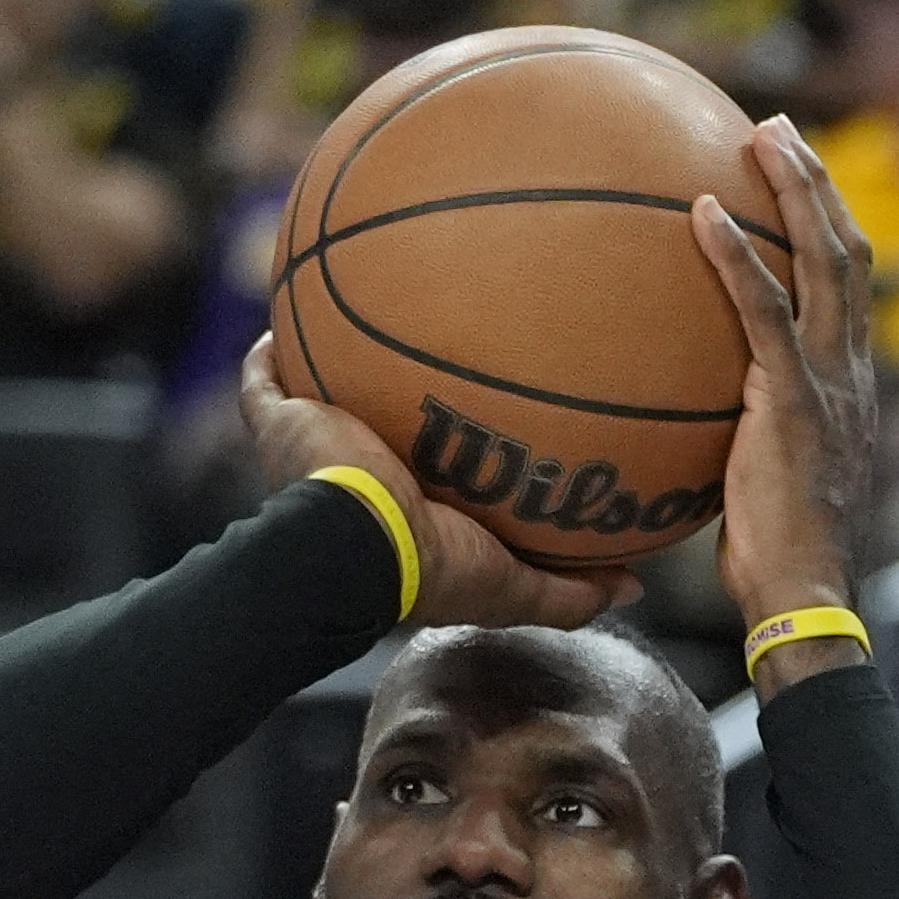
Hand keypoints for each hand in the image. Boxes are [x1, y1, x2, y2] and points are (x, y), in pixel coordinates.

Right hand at [238, 339, 629, 632]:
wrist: (358, 545)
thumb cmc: (433, 569)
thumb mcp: (514, 589)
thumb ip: (570, 591)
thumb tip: (635, 584)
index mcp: (413, 507)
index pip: (438, 467)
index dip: (460, 442)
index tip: (496, 411)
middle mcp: (361, 474)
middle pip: (379, 420)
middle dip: (399, 390)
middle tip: (439, 346)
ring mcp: (315, 446)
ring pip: (321, 392)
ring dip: (336, 357)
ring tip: (369, 307)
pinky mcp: (280, 422)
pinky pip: (263, 380)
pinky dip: (270, 351)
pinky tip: (288, 317)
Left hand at [689, 117, 876, 641]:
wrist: (802, 598)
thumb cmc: (773, 558)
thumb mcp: (760, 479)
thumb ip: (739, 432)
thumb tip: (677, 413)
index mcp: (851, 387)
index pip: (852, 288)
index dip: (830, 225)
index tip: (795, 180)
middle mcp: (852, 373)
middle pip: (850, 252)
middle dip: (818, 183)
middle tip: (776, 132)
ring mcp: (830, 385)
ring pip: (826, 262)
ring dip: (795, 190)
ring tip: (758, 138)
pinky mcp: (794, 404)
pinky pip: (765, 312)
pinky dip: (736, 256)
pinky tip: (699, 214)